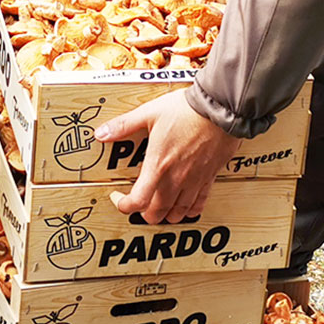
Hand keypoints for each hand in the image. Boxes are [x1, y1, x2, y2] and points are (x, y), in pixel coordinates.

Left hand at [96, 90, 239, 225]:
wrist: (221, 108)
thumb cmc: (187, 110)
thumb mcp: (149, 113)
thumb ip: (124, 125)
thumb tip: (102, 133)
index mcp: (158, 166)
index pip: (137, 202)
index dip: (124, 206)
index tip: (118, 197)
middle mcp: (176, 179)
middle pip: (157, 213)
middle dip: (144, 213)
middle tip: (139, 203)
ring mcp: (194, 180)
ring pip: (178, 213)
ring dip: (166, 214)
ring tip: (160, 207)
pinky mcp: (209, 177)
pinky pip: (199, 204)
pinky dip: (190, 210)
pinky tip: (185, 206)